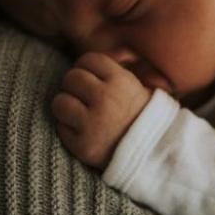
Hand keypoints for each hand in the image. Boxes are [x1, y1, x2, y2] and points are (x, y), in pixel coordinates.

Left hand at [51, 52, 150, 167]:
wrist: (155, 154)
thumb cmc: (143, 117)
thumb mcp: (138, 87)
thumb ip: (115, 72)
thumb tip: (94, 60)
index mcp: (121, 81)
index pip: (88, 60)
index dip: (86, 68)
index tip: (91, 79)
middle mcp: (106, 99)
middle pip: (71, 78)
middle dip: (75, 86)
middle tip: (83, 97)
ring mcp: (93, 124)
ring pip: (59, 102)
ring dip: (66, 106)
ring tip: (78, 113)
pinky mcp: (83, 146)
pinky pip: (60, 128)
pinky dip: (68, 129)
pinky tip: (82, 131)